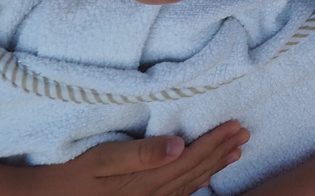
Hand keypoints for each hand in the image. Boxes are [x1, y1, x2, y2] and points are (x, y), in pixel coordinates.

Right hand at [30, 122, 248, 195]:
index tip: (235, 124)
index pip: (191, 158)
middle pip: (196, 170)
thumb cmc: (70, 174)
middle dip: (221, 150)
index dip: (215, 141)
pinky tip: (206, 176)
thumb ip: (142, 152)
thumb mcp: (101, 159)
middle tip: (244, 133)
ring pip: (190, 183)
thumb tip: (180, 143)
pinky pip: (177, 194)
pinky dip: (196, 182)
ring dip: (214, 165)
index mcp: (146, 181)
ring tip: (235, 151)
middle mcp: (152, 195)